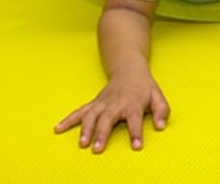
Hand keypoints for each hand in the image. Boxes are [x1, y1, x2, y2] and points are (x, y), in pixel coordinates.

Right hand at [54, 73, 169, 152]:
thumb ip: (161, 111)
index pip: (135, 119)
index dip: (136, 132)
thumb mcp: (158, 97)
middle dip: (102, 133)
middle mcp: (115, 104)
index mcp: (133, 103)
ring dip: (85, 129)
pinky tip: (58, 129)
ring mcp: (102, 103)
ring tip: (82, 143)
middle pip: (108, 119)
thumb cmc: (144, 87)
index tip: (136, 146)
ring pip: (91, 115)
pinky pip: (79, 111)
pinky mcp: (94, 104)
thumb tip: (161, 126)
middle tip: (97, 149)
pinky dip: (68, 120)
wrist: (128, 69)